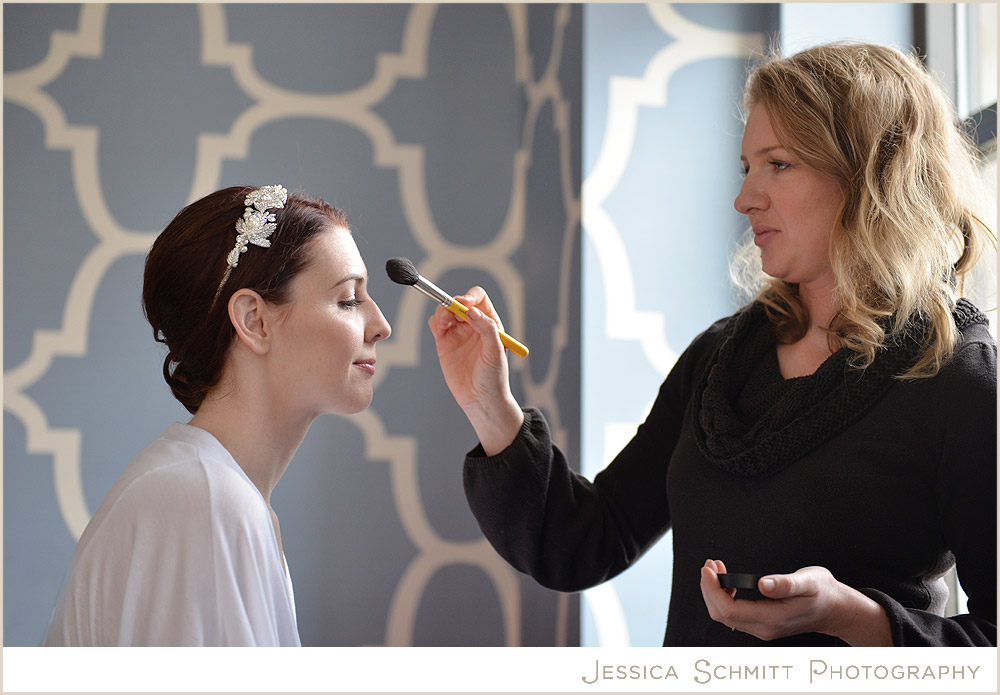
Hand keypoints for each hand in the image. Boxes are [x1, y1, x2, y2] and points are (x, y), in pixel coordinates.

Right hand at [428, 286, 522, 454]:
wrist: (480, 400)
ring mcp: (458, 333)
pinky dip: (435, 321)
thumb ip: (486, 328)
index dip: (470, 297)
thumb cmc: (493, 377)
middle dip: (452, 303)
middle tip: (450, 315)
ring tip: (444, 324)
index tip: (464, 304)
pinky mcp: (444, 343)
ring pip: (445, 311)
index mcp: (490, 323)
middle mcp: (473, 325)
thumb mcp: (495, 351)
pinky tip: (440, 330)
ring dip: (442, 311)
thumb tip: (470, 311)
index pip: (478, 298)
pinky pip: (436, 324)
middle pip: (459, 302)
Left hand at [699, 559, 891, 645]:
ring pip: (724, 615)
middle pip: (721, 614)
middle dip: (709, 588)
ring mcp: (761, 627)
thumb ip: (785, 584)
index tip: (708, 569)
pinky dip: (723, 596)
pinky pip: (733, 613)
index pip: (728, 610)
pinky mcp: (761, 623)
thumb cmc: (823, 592)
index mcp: (772, 618)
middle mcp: (764, 627)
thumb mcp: (808, 581)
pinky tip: (727, 580)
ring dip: (714, 592)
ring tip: (715, 568)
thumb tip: (763, 584)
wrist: (835, 608)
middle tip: (710, 565)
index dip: (713, 590)